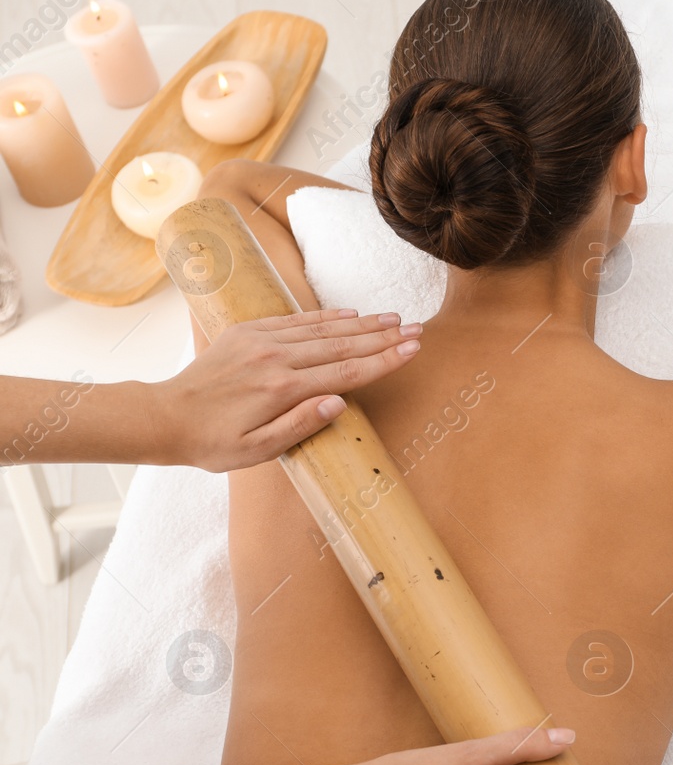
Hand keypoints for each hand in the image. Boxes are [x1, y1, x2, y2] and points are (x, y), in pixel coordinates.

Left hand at [157, 308, 422, 470]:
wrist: (164, 416)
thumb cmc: (212, 442)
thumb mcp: (256, 450)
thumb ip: (300, 426)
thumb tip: (338, 404)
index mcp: (283, 390)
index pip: (347, 371)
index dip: (383, 360)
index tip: (412, 349)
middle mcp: (276, 358)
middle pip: (342, 344)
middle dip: (383, 337)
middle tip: (416, 329)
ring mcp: (261, 341)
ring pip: (323, 329)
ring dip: (362, 323)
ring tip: (393, 318)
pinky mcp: (248, 332)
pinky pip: (296, 320)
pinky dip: (326, 316)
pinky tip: (349, 313)